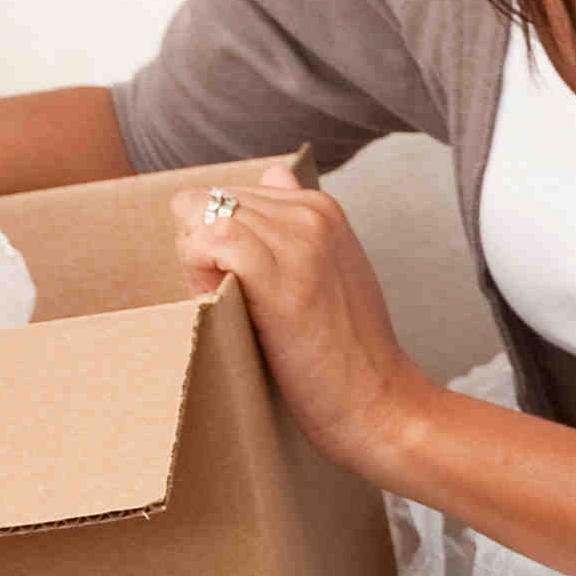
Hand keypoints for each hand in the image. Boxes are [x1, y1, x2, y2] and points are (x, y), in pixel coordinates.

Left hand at [175, 163, 427, 485]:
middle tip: (238, 302)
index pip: (226, 197)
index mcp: (320, 207)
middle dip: (203, 249)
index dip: (219, 243)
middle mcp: (309, 210)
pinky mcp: (276, 271)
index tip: (247, 286)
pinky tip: (225, 304)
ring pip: (196, 217)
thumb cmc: (348, 355)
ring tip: (235, 306)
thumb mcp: (330, 271)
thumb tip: (274, 171)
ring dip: (197, 264)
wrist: (380, 404)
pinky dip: (197, 273)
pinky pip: (204, 240)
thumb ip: (297, 225)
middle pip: (202, 203)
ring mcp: (296, 238)